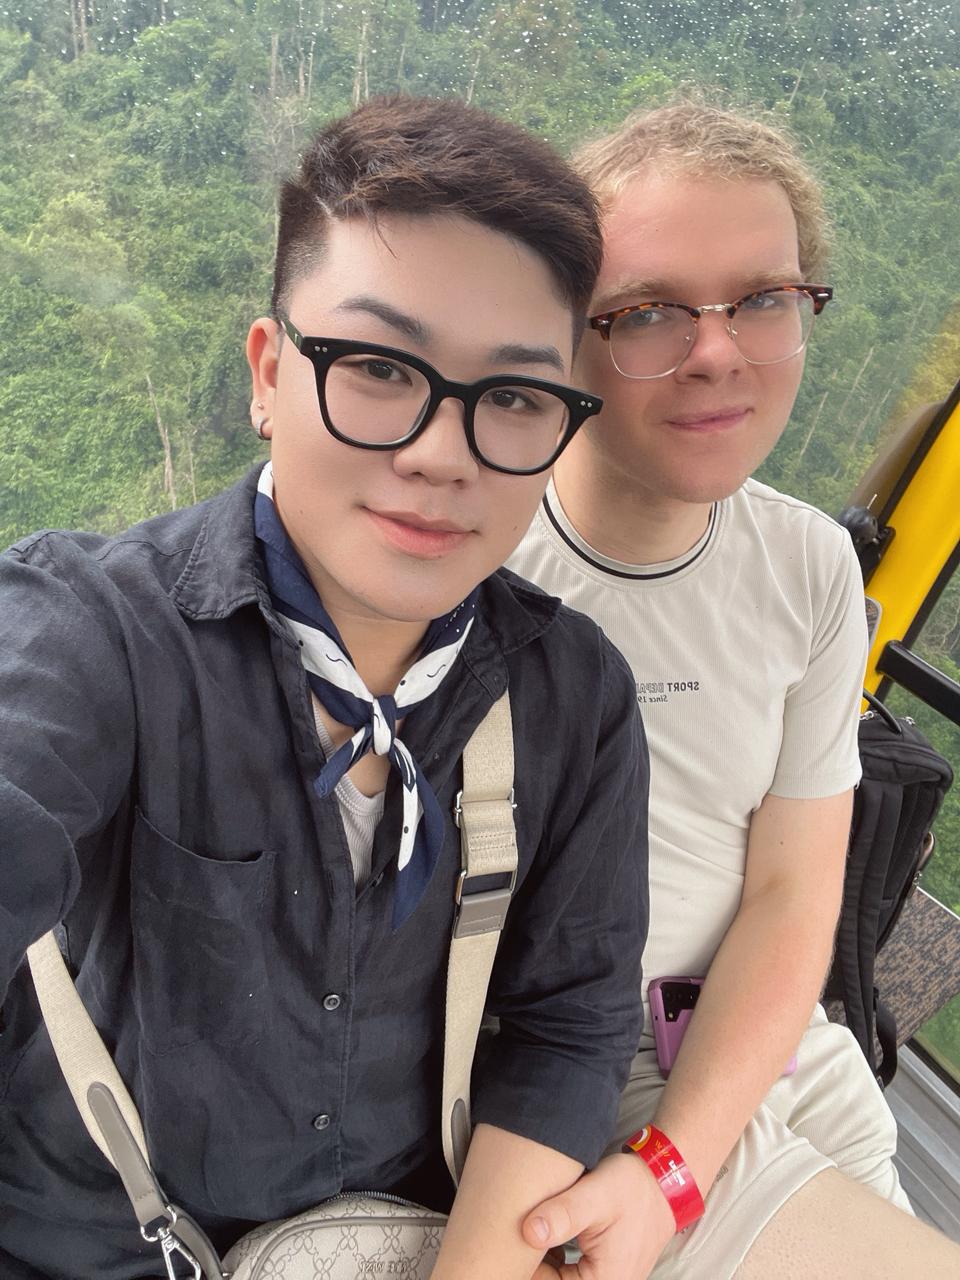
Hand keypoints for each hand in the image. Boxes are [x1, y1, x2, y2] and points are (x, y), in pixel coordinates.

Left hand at [522, 1153, 675, 1279]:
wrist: (663, 1181)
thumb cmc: (632, 1188)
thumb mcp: (596, 1196)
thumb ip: (564, 1214)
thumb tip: (529, 1232)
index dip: (527, 1264)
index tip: (517, 1235)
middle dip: (537, 1262)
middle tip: (527, 1228)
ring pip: (561, 1279)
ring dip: (545, 1260)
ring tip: (537, 1229)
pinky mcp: (604, 1271)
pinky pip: (571, 1274)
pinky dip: (556, 1259)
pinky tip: (549, 1235)